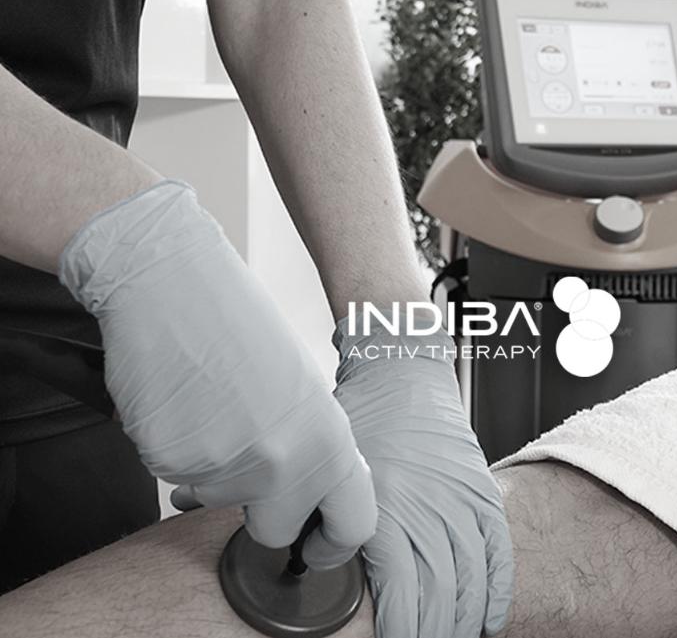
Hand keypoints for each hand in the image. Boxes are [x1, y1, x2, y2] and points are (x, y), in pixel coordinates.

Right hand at [59, 181, 375, 563]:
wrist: (171, 284)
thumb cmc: (237, 327)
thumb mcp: (300, 388)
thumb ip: (310, 448)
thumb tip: (301, 499)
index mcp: (330, 438)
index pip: (354, 522)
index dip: (333, 542)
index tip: (316, 545)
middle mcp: (286, 461)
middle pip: (274, 530)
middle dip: (258, 509)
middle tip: (245, 455)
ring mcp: (229, 466)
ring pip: (218, 499)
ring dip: (213, 465)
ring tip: (210, 402)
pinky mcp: (174, 463)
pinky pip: (177, 477)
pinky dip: (176, 449)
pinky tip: (180, 402)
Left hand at [326, 317, 513, 637]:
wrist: (400, 373)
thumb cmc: (361, 421)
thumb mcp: (336, 473)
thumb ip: (335, 526)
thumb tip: (326, 574)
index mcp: (385, 507)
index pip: (401, 593)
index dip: (400, 630)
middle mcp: (428, 508)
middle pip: (440, 594)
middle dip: (432, 632)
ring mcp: (461, 501)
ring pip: (472, 580)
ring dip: (465, 621)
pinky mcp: (483, 492)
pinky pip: (498, 551)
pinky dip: (497, 590)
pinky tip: (490, 619)